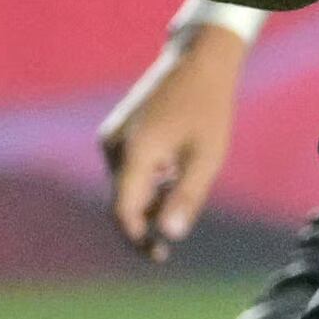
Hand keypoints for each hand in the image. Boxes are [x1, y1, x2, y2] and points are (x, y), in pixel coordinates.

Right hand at [97, 27, 245, 260]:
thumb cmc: (208, 110)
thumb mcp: (206, 158)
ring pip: (128, 185)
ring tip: (187, 167)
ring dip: (155, 193)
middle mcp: (113, 146)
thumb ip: (186, 197)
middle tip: (189, 205)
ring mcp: (111, 138)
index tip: (160, 256)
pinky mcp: (115, 133)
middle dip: (153, 213)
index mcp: (133, 154)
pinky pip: (129, 169)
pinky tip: (175, 159)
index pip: (123, 212)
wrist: (197, 62)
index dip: (138, 239)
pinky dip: (150, 177)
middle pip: (126, 201)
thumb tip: (169, 235)